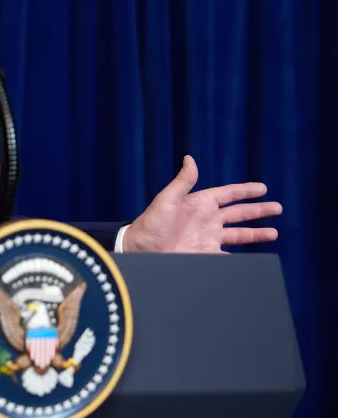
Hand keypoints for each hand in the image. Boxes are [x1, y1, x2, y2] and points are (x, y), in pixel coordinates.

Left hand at [123, 155, 281, 252]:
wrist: (140, 250)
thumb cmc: (150, 223)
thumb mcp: (167, 199)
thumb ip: (183, 181)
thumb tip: (190, 158)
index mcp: (199, 203)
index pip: (228, 194)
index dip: (245, 191)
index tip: (263, 188)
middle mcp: (207, 220)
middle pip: (239, 214)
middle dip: (258, 211)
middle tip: (278, 208)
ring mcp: (207, 238)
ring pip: (238, 235)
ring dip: (256, 234)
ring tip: (274, 233)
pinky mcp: (206, 254)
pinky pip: (229, 256)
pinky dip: (242, 258)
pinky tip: (255, 259)